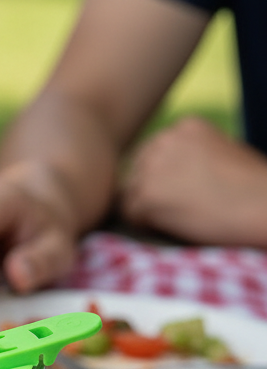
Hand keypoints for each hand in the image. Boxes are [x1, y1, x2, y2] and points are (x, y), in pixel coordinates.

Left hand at [121, 117, 266, 246]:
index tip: (190, 191)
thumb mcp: (218, 154)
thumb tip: (153, 174)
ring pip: (131, 194)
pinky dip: (148, 225)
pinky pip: (131, 216)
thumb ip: (186, 156)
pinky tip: (179, 223)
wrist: (266, 207)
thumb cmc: (251, 188)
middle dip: (152, 193)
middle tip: (186, 206)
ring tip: (186, 214)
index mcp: (184, 127)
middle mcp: (165, 139)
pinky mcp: (148, 194)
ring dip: (149, 209)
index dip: (165, 180)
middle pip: (136, 173)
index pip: (150, 155)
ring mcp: (153, 166)